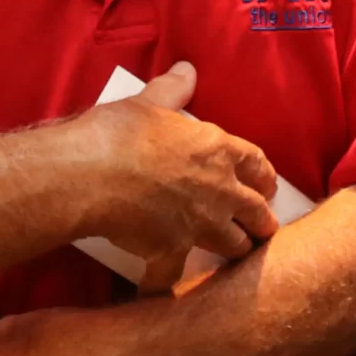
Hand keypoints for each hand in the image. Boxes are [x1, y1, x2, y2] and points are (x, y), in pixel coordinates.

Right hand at [59, 63, 279, 286]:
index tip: (266, 186)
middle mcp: (219, 191)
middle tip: (259, 226)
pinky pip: (172, 277)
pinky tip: (157, 285)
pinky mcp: (171, 251)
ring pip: (234, 246)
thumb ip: (173, 89)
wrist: (89, 174)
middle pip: (257, 213)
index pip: (258, 165)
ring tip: (226, 253)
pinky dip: (164, 282)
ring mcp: (199, 225)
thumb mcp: (149, 102)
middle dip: (261, 221)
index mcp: (218, 150)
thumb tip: (187, 69)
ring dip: (232, 250)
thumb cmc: (119, 133)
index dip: (265, 177)